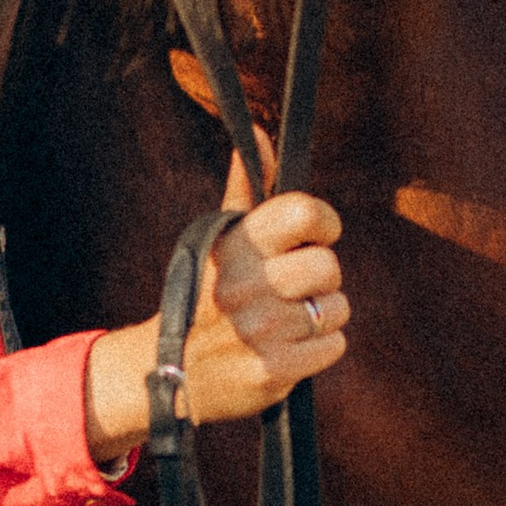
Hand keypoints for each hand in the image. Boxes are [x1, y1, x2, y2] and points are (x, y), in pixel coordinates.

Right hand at [82, 171, 346, 467]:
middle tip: (292, 289)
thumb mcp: (217, 240)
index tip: (315, 237)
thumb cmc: (204, 297)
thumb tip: (259, 133)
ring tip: (284, 323)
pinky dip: (317, 350)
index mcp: (235, 245)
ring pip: (336, 308)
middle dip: (320, 279)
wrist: (169, 372)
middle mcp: (244, 284)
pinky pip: (334, 346)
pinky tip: (286, 348)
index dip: (324, 224)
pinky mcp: (273, 371)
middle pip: (329, 265)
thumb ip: (246, 188)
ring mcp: (259, 330)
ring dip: (320, 317)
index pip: (305, 213)